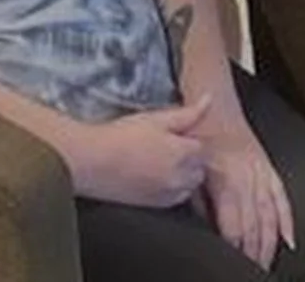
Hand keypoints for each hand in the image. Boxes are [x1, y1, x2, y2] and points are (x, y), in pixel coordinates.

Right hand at [79, 94, 211, 208]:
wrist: (95, 163)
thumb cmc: (124, 135)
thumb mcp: (156, 118)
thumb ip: (186, 113)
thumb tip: (209, 100)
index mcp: (183, 153)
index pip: (204, 147)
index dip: (192, 137)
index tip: (177, 132)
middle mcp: (181, 177)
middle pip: (200, 167)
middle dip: (192, 156)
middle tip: (169, 143)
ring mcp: (170, 194)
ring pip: (190, 184)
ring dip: (185, 173)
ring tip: (162, 159)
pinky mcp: (158, 205)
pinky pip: (177, 197)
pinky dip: (174, 187)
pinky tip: (156, 174)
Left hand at [196, 113, 295, 270]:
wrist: (215, 105)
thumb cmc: (199, 132)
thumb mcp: (190, 165)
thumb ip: (198, 198)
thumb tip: (205, 225)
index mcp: (225, 176)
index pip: (233, 223)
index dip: (234, 246)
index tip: (232, 260)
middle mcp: (246, 175)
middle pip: (254, 224)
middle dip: (253, 252)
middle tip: (252, 271)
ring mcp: (260, 171)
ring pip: (270, 215)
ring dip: (270, 243)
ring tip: (267, 263)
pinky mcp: (268, 166)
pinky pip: (282, 196)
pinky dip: (287, 219)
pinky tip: (289, 239)